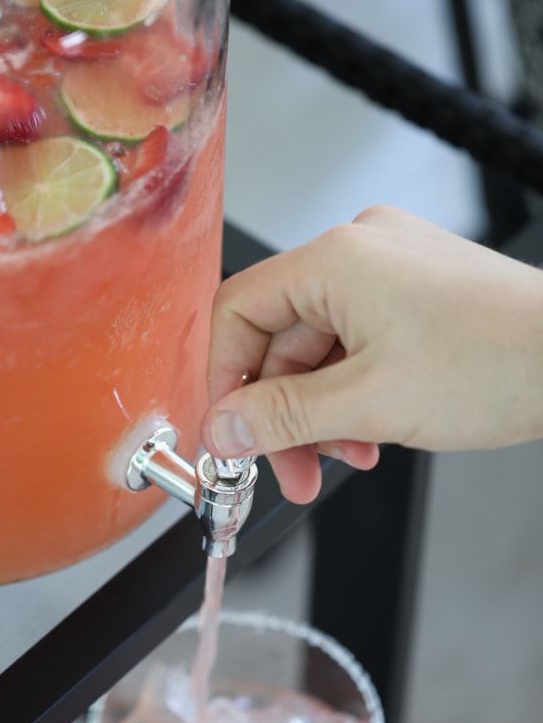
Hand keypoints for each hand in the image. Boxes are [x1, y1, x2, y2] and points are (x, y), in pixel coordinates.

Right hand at [201, 206, 542, 501]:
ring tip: (347, 456)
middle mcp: (358, 251)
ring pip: (321, 349)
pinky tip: (373, 432)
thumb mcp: (368, 403)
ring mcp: (390, 269)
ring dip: (323, 412)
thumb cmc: (500, 362)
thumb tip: (222, 429)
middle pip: (281, 339)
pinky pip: (357, 343)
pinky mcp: (414, 291)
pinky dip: (356, 392)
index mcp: (335, 259)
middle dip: (285, 415)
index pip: (238, 312)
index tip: (230, 434)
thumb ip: (280, 417)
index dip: (225, 380)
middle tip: (292, 472)